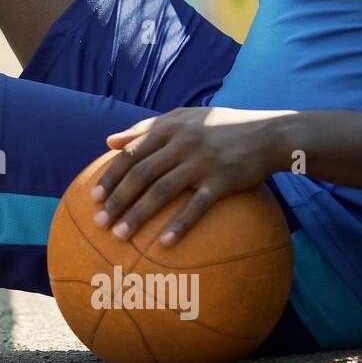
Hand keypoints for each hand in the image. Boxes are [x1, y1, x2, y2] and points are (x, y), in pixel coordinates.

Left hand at [91, 107, 292, 245]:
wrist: (268, 134)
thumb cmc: (219, 127)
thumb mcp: (181, 118)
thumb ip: (145, 128)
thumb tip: (109, 141)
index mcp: (168, 128)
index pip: (131, 154)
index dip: (110, 177)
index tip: (93, 198)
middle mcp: (182, 144)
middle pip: (141, 175)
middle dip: (117, 200)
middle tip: (99, 223)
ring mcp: (202, 162)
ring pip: (161, 191)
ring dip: (138, 215)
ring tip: (120, 236)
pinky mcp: (222, 181)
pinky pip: (197, 206)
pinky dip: (179, 225)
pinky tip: (164, 243)